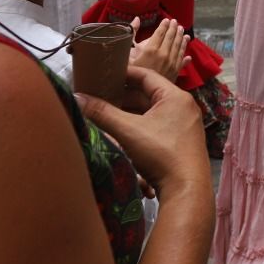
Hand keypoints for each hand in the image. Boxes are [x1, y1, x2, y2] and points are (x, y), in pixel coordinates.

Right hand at [75, 66, 205, 198]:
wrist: (186, 190)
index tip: (103, 75)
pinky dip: (140, 125)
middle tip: (100, 96)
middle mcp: (184, 107)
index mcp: (175, 97)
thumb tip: (77, 97)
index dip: (123, 74)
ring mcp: (185, 125)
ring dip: (130, 112)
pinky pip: (158, 125)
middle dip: (123, 96)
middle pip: (148, 94)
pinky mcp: (182, 141)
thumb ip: (102, 113)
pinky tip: (123, 132)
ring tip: (107, 113)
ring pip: (152, 111)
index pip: (146, 75)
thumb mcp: (128, 131)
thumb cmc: (161, 154)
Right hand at [130, 17, 185, 76]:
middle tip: (176, 23)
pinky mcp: (174, 75)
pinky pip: (181, 62)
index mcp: (151, 49)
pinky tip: (188, 55)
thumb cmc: (126, 75)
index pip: (161, 33)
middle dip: (174, 29)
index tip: (167, 20)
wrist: (134, 97)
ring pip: (179, 49)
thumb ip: (132, 34)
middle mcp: (163, 55)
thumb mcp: (125, 53)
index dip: (164, 26)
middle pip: (171, 39)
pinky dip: (184, 56)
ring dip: (182, 40)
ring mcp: (171, 65)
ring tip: (184, 33)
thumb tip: (137, 19)